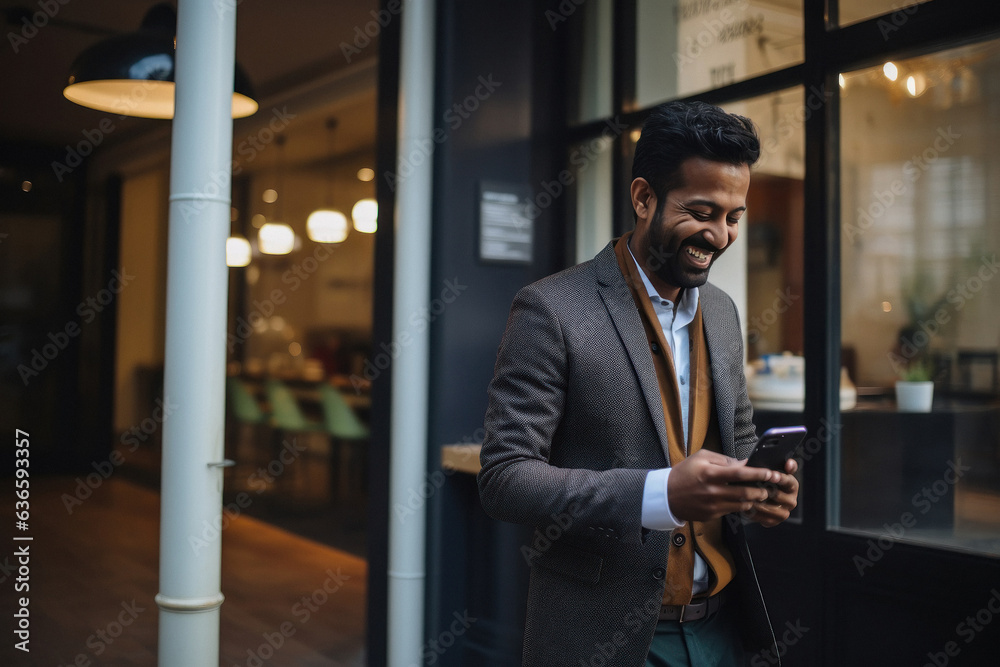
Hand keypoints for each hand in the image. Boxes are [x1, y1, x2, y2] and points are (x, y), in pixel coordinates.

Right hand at [667, 450, 783, 521]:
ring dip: (754, 500)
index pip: (740, 473)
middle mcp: (712, 491)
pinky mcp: (711, 515)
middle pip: (745, 493)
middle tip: (769, 487)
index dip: (758, 473)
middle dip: (761, 490)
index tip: (771, 473)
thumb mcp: (701, 458)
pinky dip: (740, 506)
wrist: (666, 495)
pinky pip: (732, 511)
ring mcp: (712, 505)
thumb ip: (723, 460)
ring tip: (760, 495)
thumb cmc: (684, 473)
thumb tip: (744, 464)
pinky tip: (744, 501)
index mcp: (710, 473)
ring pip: (741, 505)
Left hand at [741, 458, 798, 527]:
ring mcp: (783, 513)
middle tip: (753, 487)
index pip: (789, 481)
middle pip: (778, 495)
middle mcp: (791, 501)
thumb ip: (783, 465)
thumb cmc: (767, 480)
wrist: (761, 497)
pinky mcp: (774, 521)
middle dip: (766, 490)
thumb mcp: (775, 469)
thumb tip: (789, 463)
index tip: (773, 475)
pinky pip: (764, 519)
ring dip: (758, 503)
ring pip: (771, 509)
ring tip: (746, 497)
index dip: (781, 478)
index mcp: (792, 486)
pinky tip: (744, 507)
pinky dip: (754, 514)